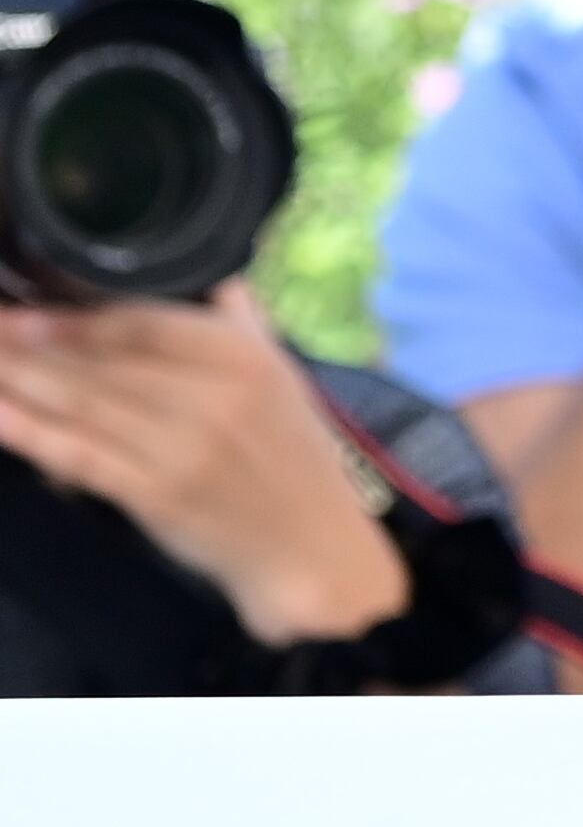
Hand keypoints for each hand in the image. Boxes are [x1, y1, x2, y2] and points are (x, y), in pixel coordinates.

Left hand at [0, 283, 414, 644]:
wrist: (309, 544)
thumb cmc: (295, 457)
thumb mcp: (285, 379)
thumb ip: (247, 327)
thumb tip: (216, 282)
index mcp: (245, 359)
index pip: (146, 324)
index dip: (78, 318)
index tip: (25, 309)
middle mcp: (212, 398)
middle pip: (103, 363)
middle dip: (31, 346)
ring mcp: (180, 449)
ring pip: (83, 406)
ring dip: (20, 383)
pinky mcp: (154, 495)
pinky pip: (81, 457)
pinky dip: (33, 435)